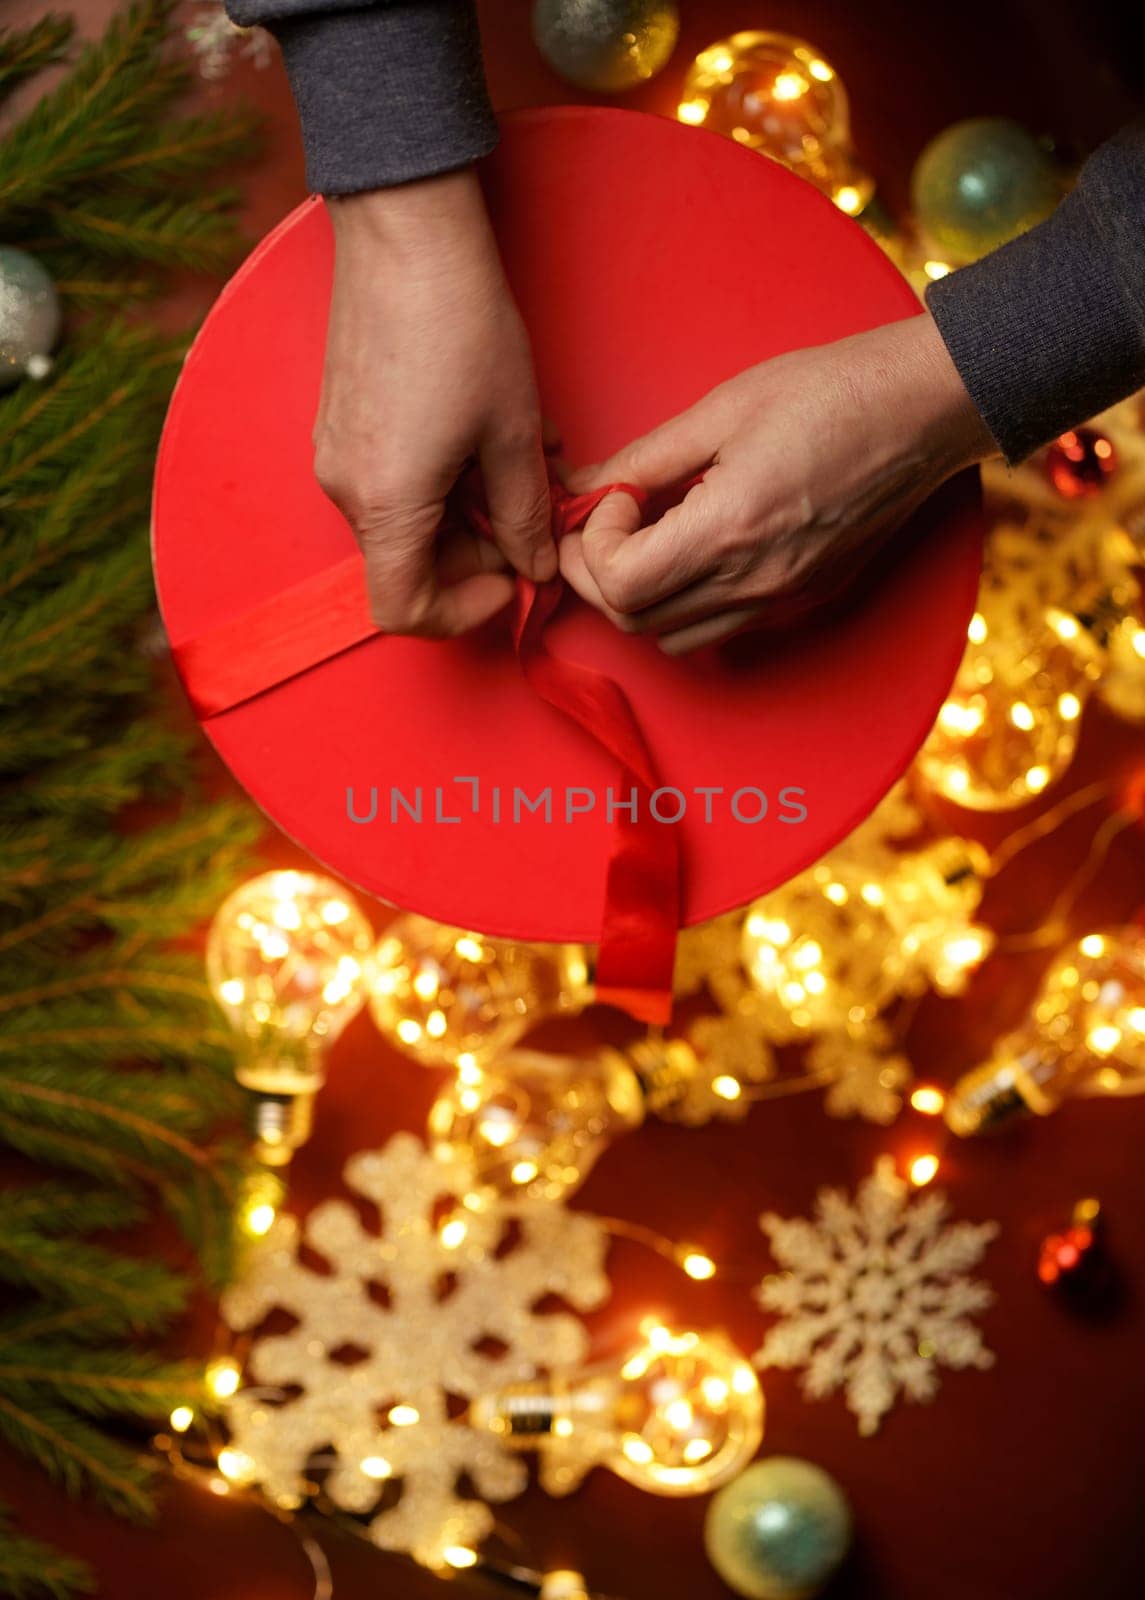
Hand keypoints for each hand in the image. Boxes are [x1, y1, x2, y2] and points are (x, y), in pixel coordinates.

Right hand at [314, 169, 556, 636]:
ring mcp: (335, 453)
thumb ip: (524, 516)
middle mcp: (345, 489)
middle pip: (408, 563)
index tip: (511, 580)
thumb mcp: (513, 434)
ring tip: (520, 460)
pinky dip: (439, 479)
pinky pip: (390, 480)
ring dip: (466, 510)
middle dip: (476, 553)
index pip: (403, 609)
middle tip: (532, 513)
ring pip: (405, 520)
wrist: (405, 230)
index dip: (463, 612)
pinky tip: (485, 433)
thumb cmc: (462, 326)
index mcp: (386, 504)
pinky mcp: (338, 422)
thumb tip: (534, 566)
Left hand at [560, 314, 995, 652]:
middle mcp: (755, 581)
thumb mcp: (719, 412)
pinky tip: (691, 549)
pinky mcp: (800, 602)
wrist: (923, 410)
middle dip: (600, 574)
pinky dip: (683, 603)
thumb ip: (640, 461)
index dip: (593, 546)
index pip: (621, 584)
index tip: (608, 501)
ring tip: (646, 535)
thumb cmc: (828, 393)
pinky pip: (716, 629)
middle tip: (604, 521)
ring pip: (670, 637)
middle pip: (635, 621)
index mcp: (731, 529)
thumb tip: (579, 487)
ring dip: (639, 595)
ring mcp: (781, 600)